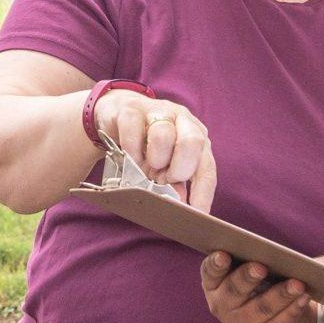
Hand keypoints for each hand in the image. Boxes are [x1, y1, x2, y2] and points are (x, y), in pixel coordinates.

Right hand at [95, 89, 217, 211]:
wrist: (117, 113)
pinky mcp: (132, 109)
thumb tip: (180, 202)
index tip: (197, 213)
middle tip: (165, 178)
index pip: (206, 167)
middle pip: (193, 142)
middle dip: (179, 168)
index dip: (203, 192)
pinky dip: (131, 149)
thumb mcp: (162, 165)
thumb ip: (173, 181)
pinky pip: (133, 131)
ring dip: (153, 158)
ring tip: (144, 165)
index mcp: (196, 137)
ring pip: (163, 135)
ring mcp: (158, 111)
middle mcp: (182, 121)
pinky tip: (129, 154)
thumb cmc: (145, 144)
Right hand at [201, 251, 322, 322]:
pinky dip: (293, 310)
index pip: (210, 272)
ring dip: (281, 295)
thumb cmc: (260, 282)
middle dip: (247, 278)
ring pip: (261, 308)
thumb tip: (268, 250)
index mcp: (214, 284)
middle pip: (234, 290)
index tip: (223, 254)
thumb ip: (250, 259)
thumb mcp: (251, 270)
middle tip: (261, 267)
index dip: (215, 264)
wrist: (275, 316)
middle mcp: (222, 306)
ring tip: (297, 283)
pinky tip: (304, 298)